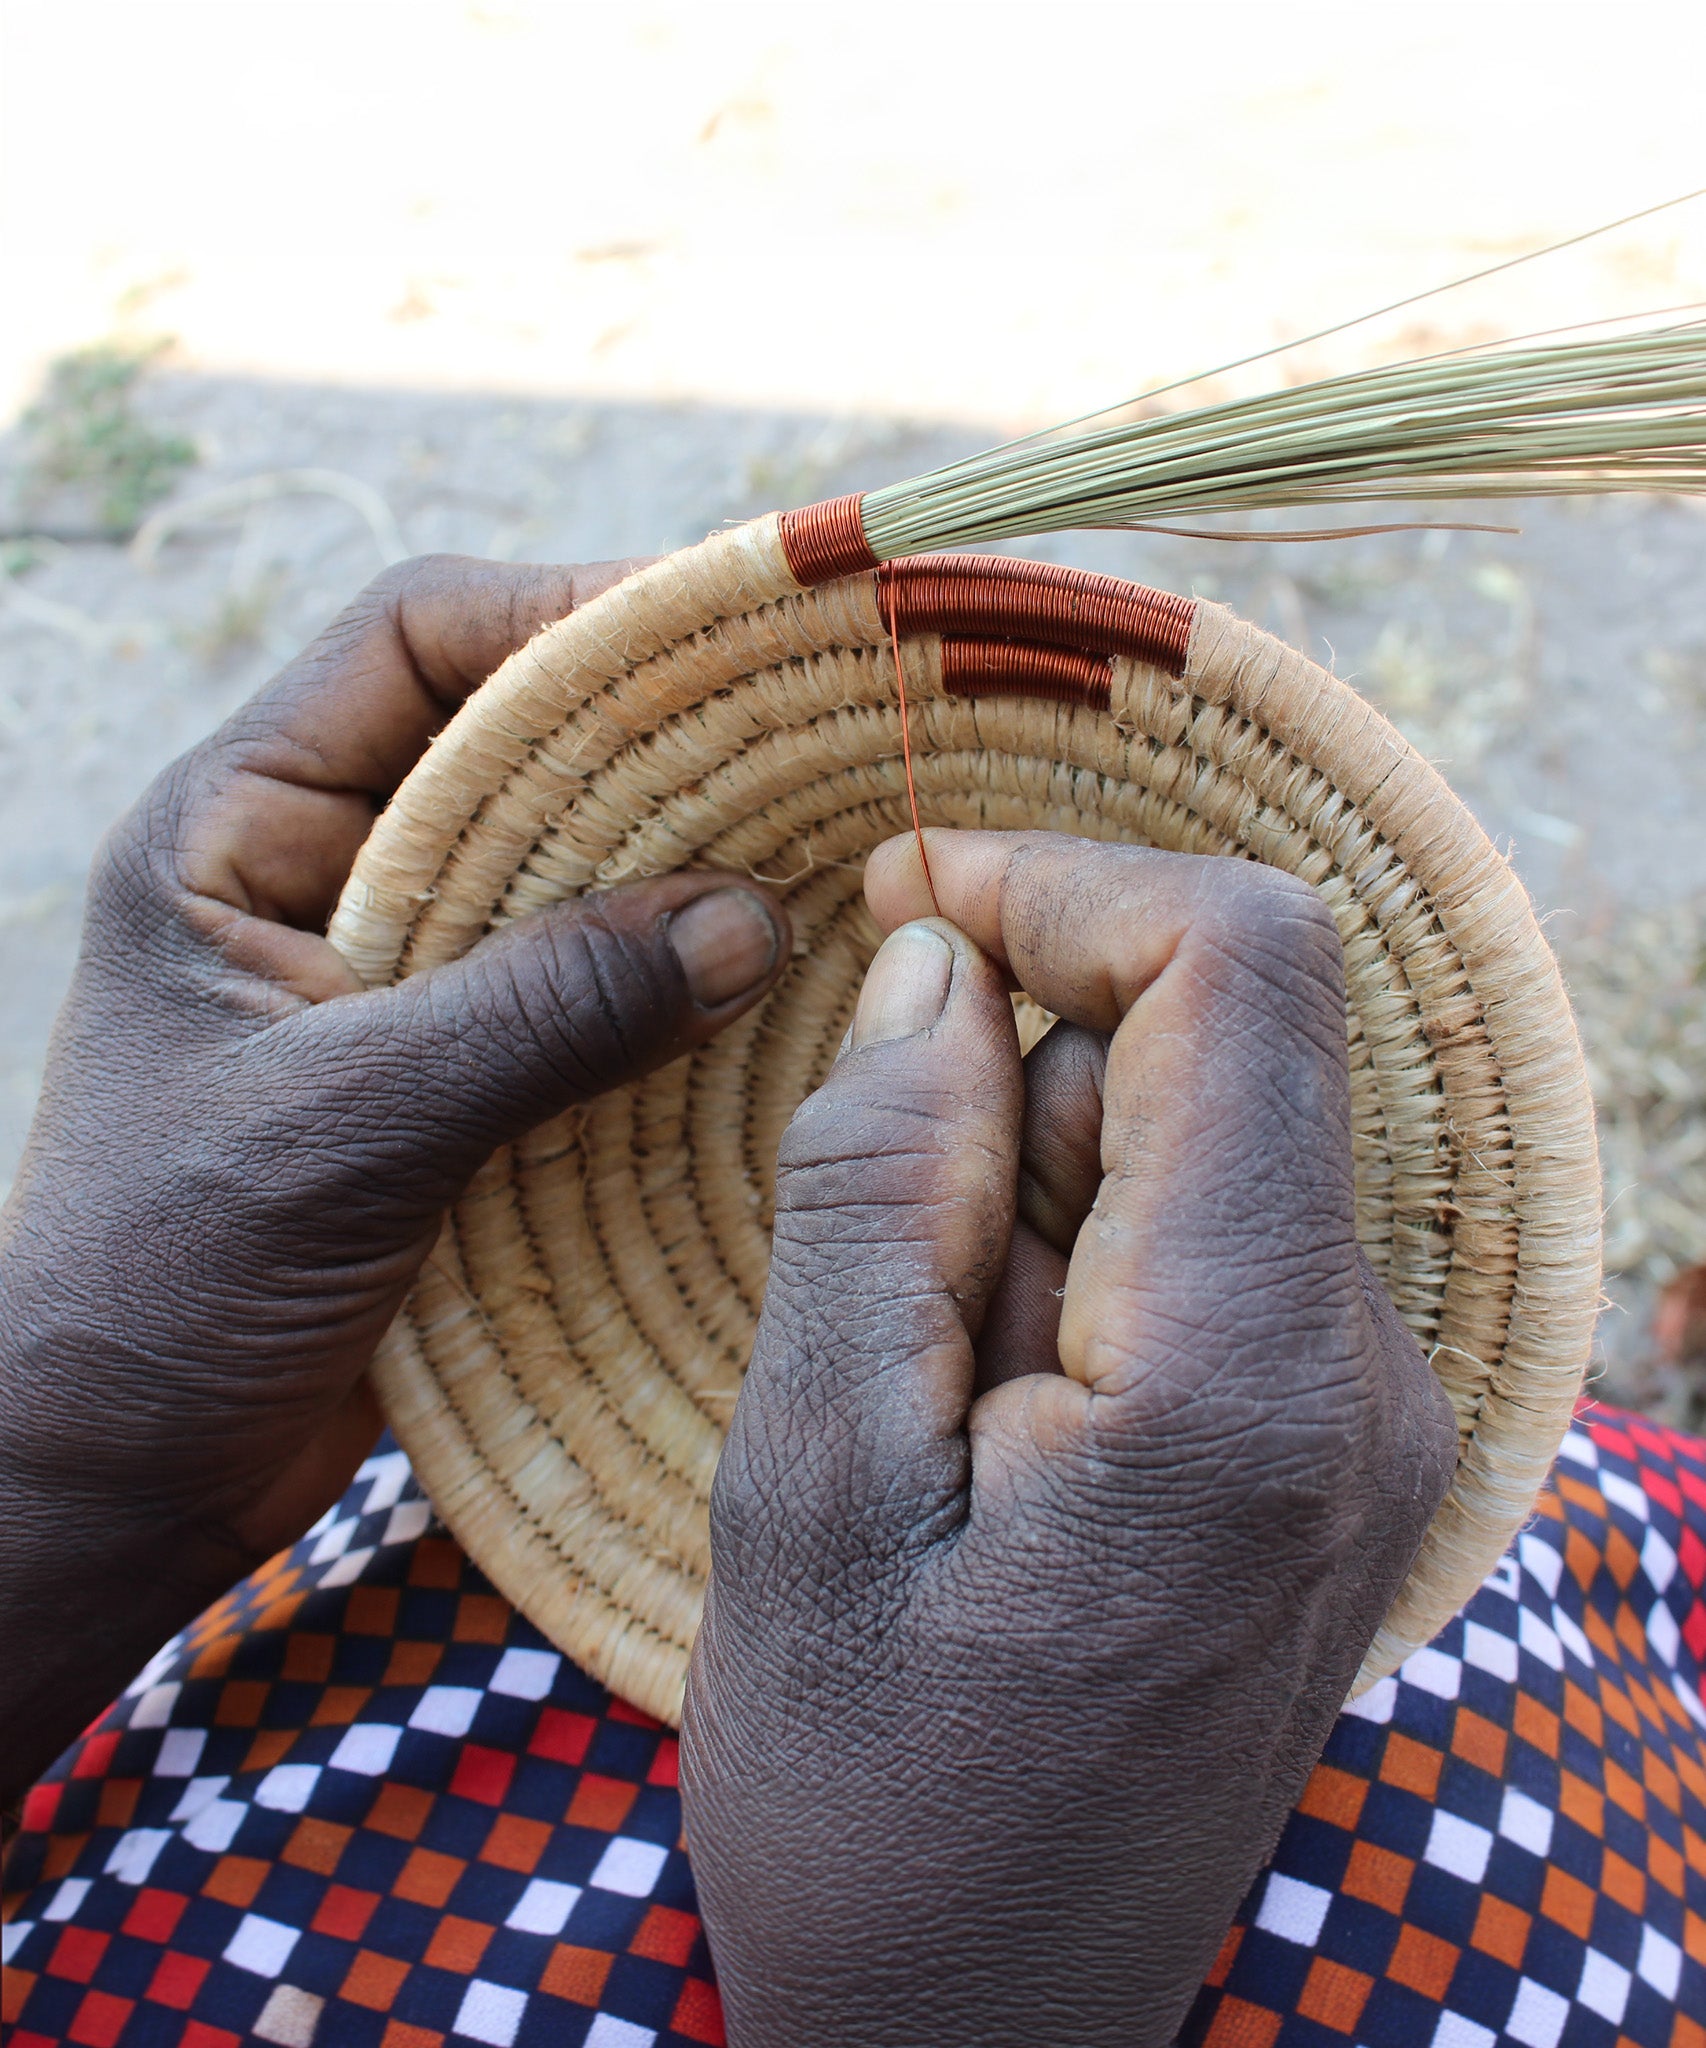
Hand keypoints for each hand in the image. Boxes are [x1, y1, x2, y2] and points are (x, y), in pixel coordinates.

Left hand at [0, 555, 789, 1801]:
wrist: (113, 1471)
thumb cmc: (170, 1281)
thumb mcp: (353, 1121)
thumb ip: (548, 1010)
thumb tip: (746, 921)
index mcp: (232, 829)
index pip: (410, 644)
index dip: (562, 614)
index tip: (716, 628)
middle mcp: (312, 881)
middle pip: (506, 755)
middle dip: (651, 748)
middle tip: (807, 747)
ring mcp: (381, 983)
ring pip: (553, 880)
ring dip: (670, 876)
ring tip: (814, 865)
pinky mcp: (438, 1081)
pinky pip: (569, 998)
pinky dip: (659, 993)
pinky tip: (756, 1000)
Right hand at [681, 830, 1454, 2047]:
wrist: (984, 2039)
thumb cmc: (868, 1802)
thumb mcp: (805, 1487)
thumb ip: (875, 1193)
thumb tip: (937, 963)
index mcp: (1238, 1376)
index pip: (1242, 966)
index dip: (1066, 880)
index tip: (904, 903)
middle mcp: (1355, 1375)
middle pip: (1229, 1034)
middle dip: (1027, 1045)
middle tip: (869, 1206)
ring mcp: (1358, 1413)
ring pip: (1207, 1128)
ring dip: (1034, 1161)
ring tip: (918, 1360)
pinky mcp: (1322, 1442)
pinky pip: (1206, 1234)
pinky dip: (1074, 1239)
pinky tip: (978, 1395)